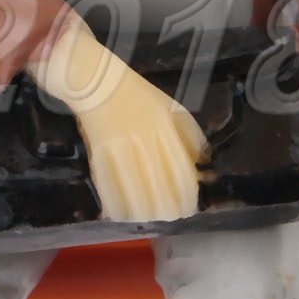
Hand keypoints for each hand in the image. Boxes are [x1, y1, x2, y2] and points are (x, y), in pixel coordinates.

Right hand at [33, 17, 208, 223]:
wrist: (95, 80)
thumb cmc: (134, 93)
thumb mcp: (170, 106)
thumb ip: (189, 134)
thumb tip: (203, 161)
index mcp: (165, 128)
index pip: (180, 169)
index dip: (185, 193)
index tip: (188, 207)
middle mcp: (144, 139)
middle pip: (159, 183)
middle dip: (167, 207)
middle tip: (170, 217)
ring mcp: (120, 146)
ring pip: (135, 188)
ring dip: (142, 209)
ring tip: (148, 218)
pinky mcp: (99, 151)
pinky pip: (108, 183)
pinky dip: (115, 201)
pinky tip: (119, 212)